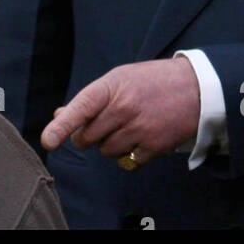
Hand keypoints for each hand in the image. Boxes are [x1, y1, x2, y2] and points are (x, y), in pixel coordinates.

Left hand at [41, 58, 200, 166]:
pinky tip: (141, 138)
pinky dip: (129, 156)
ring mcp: (139, 129)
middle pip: (87, 138)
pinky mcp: (154, 147)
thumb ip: (90, 99)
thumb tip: (60, 115)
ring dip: (111, 145)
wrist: (196, 88)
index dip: (62, 126)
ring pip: (105, 152)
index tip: (48, 141)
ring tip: (129, 126)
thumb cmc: (151, 82)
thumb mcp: (119, 79)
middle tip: (105, 123)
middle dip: (89, 135)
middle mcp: (124, 108)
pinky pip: (126, 163)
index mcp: (111, 87)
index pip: (81, 107)